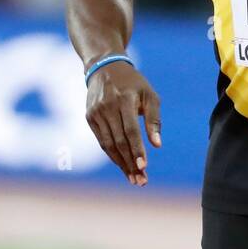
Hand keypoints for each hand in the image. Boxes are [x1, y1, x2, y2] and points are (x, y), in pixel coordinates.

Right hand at [84, 60, 160, 185]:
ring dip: (121, 164)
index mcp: (125, 99)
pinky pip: (102, 141)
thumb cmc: (133, 84)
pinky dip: (112, 155)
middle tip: (141, 181)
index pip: (131, 130)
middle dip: (130, 163)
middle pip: (119, 141)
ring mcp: (96, 113)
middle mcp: (108, 107)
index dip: (137, 149)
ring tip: (133, 178)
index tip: (144, 167)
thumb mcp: (149, 95)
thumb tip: (157, 144)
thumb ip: (154, 119)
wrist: (104, 67)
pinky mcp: (89, 118)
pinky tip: (122, 165)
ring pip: (109, 144)